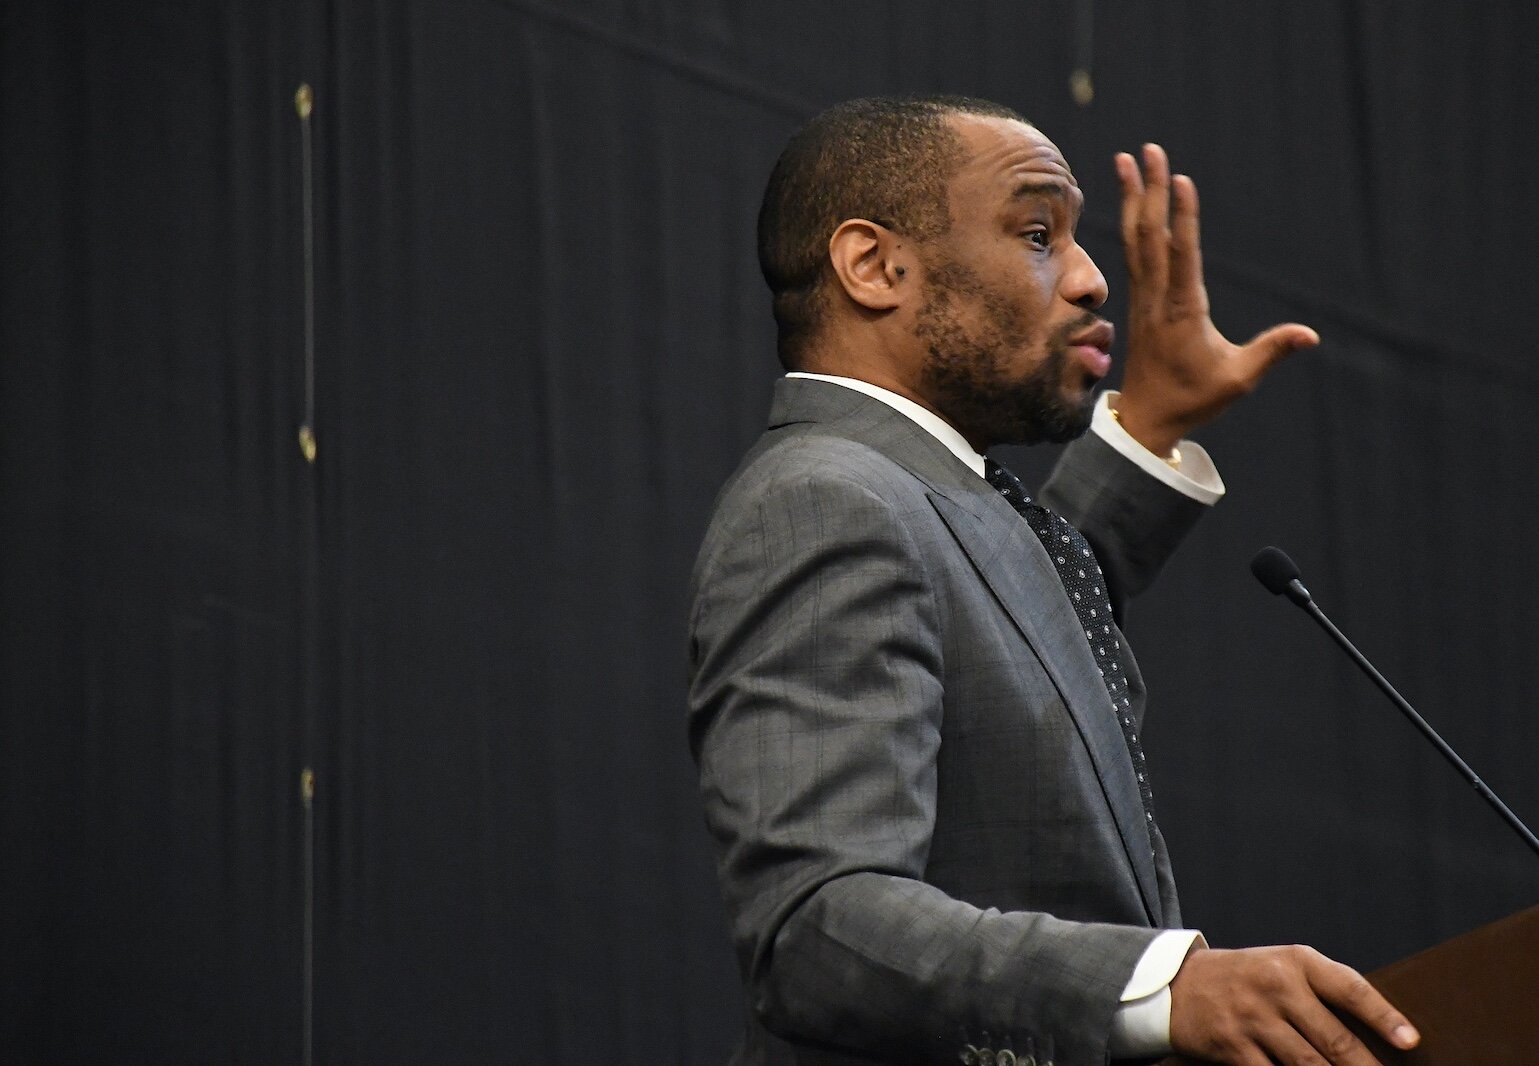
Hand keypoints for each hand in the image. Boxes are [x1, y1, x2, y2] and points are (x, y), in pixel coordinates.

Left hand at [1113, 143, 1318, 456]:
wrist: (1146, 418)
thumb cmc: (1193, 399)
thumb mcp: (1237, 379)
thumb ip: (1272, 351)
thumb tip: (1311, 334)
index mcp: (1182, 310)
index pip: (1181, 255)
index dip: (1182, 217)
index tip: (1179, 181)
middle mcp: (1157, 296)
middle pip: (1151, 235)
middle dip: (1148, 190)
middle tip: (1148, 150)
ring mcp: (1144, 296)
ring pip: (1135, 238)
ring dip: (1133, 197)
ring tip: (1126, 158)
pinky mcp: (1138, 299)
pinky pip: (1132, 252)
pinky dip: (1130, 221)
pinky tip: (1129, 199)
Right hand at [1168, 944, 1418, 1064]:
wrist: (1179, 983)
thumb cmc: (1247, 978)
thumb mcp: (1283, 967)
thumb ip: (1322, 991)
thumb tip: (1375, 1035)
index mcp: (1296, 962)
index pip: (1349, 988)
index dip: (1383, 1016)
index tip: (1411, 1041)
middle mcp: (1276, 986)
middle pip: (1334, 1038)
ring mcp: (1252, 1017)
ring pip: (1309, 1064)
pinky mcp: (1233, 1045)